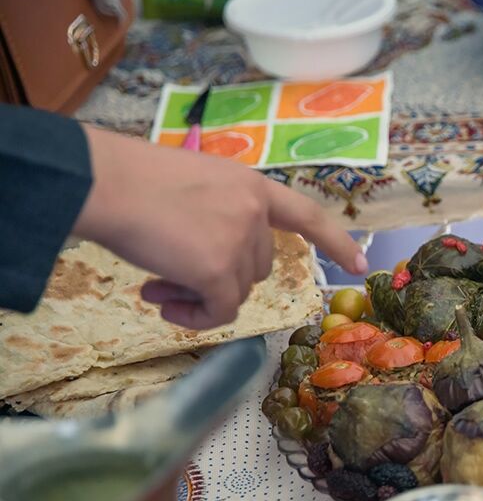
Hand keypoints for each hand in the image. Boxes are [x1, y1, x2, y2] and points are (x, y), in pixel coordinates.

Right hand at [75, 127, 366, 329]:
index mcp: (251, 186)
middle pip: (258, 267)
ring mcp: (240, 242)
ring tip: (157, 286)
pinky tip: (163, 303)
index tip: (360, 264)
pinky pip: (220, 313)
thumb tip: (207, 271)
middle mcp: (254, 213)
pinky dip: (196, 318)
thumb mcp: (193, 187)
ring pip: (237, 291)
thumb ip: (217, 219)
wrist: (104, 184)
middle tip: (169, 281)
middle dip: (219, 279)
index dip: (335, 241)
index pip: (306, 215)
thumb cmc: (133, 181)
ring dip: (200, 296)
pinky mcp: (219, 271)